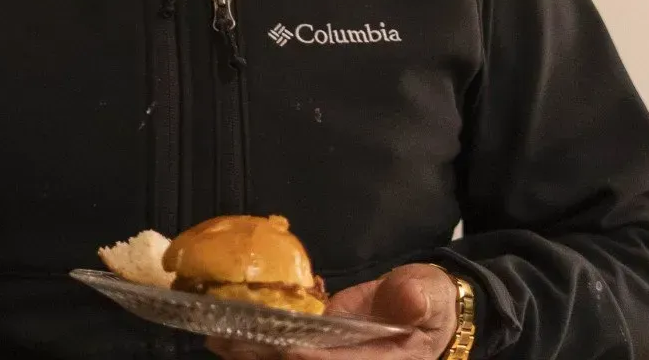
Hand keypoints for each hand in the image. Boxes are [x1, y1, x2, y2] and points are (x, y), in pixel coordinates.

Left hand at [208, 264, 459, 359]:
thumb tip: (409, 297)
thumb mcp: (430, 296)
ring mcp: (331, 355)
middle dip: (270, 358)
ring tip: (218, 339)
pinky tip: (226, 334)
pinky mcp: (317, 345)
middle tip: (231, 344)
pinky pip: (286, 347)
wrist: (426, 306)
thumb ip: (418, 298)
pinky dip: (258, 342)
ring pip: (289, 359)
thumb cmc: (430, 301)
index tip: (289, 351)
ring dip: (254, 353)